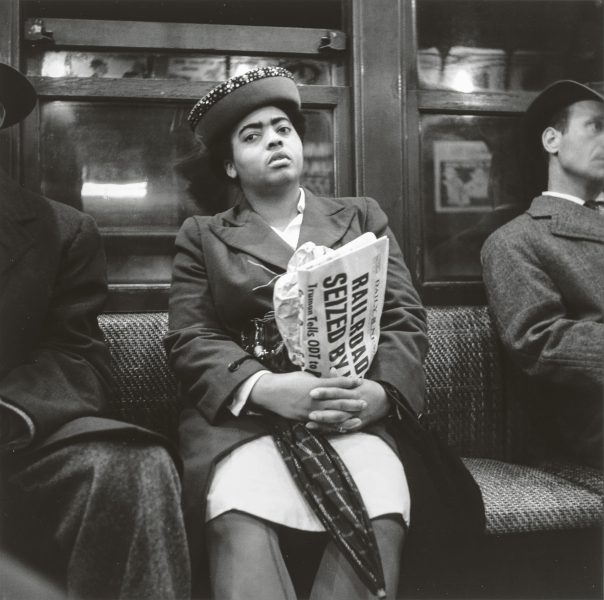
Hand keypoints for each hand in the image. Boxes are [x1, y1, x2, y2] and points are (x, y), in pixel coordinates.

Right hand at [248, 371, 365, 421]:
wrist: (270, 392)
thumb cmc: (287, 381)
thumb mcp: (304, 376)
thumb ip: (318, 380)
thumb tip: (330, 379)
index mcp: (315, 385)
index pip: (336, 384)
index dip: (349, 382)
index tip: (360, 381)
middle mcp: (314, 399)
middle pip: (337, 401)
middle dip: (352, 402)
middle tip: (365, 402)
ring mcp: (310, 410)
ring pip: (332, 415)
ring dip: (347, 416)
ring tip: (359, 417)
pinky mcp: (305, 418)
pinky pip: (322, 425)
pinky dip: (334, 427)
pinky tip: (343, 428)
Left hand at [305, 379, 388, 433]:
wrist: (387, 401)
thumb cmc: (369, 389)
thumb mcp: (358, 381)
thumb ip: (343, 379)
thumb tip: (331, 369)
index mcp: (355, 391)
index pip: (338, 391)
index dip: (325, 392)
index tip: (312, 392)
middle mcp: (356, 404)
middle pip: (337, 407)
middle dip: (323, 410)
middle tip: (308, 411)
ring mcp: (357, 416)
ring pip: (340, 420)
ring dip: (325, 422)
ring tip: (310, 422)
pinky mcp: (358, 425)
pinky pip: (343, 428)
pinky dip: (332, 430)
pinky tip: (319, 430)